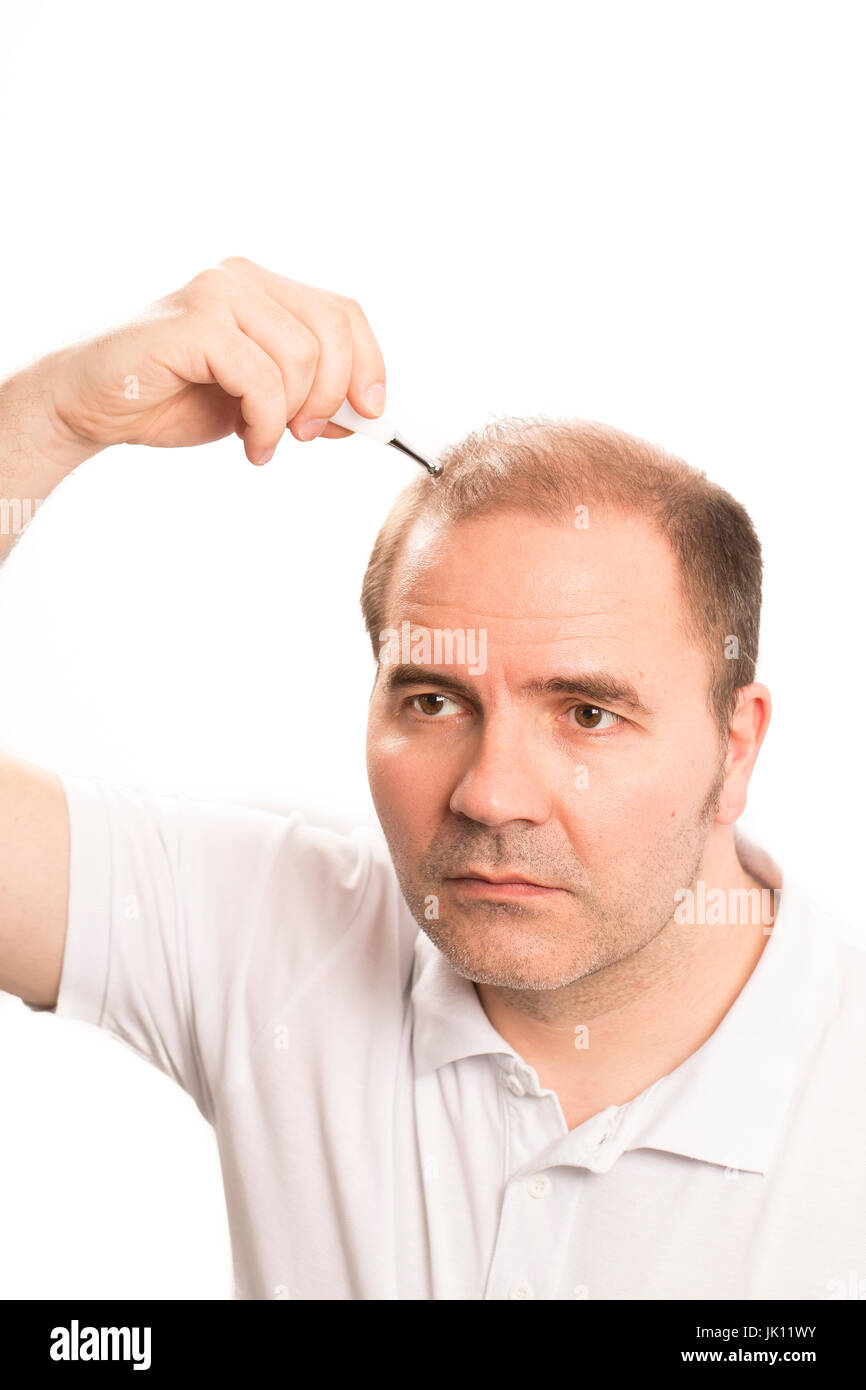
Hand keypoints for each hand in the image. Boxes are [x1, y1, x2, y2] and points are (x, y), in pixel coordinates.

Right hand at [45, 258, 387, 464]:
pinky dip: (266, 424)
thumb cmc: (171, 397)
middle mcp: (241, 278)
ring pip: (302, 357)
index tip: (372, 414)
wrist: (91, 405)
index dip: (370, 365)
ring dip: (292, 417)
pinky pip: (262, 378)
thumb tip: (367, 411)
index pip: (343, 312)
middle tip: (307, 436)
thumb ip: (308, 394)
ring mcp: (215, 293)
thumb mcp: (257, 399)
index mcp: (263, 287)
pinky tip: (250, 445)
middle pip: (333, 330)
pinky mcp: (194, 322)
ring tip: (263, 440)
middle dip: (333, 396)